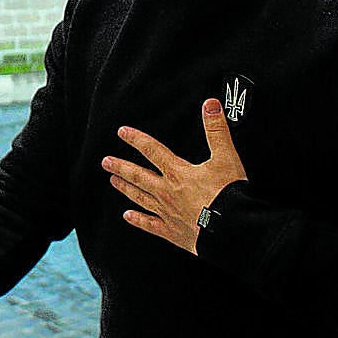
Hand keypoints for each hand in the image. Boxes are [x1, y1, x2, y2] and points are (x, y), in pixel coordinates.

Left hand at [101, 98, 246, 253]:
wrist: (230, 229)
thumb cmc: (228, 196)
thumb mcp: (226, 157)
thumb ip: (217, 130)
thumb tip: (210, 106)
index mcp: (178, 173)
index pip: (152, 150)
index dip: (136, 139)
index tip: (122, 133)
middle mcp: (168, 192)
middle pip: (139, 175)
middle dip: (121, 166)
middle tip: (106, 162)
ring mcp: (168, 212)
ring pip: (140, 197)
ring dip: (126, 188)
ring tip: (114, 182)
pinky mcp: (173, 232)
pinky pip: (150, 225)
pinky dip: (138, 220)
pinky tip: (128, 216)